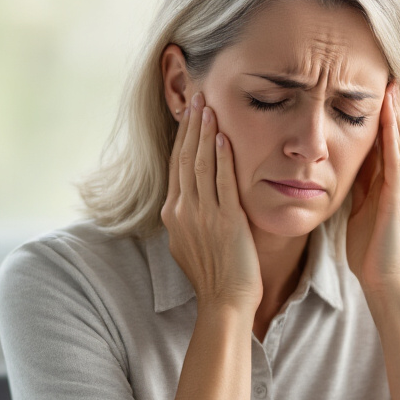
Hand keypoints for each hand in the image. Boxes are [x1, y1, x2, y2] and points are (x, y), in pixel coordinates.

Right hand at [160, 93, 261, 314]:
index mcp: (173, 215)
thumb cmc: (213, 276)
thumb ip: (187, 220)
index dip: (182, 138)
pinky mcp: (226, 221)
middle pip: (184, 159)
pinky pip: (222, 182)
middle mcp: (183, 212)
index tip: (188, 115)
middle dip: (191, 126)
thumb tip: (185, 204)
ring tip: (208, 107)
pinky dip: (222, 158)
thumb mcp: (189, 245)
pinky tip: (223, 137)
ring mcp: (203, 215)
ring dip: (205, 133)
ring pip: (200, 165)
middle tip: (197, 98)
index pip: (176, 166)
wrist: (225, 301)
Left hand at [347, 81, 399, 297]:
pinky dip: (392, 137)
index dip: (383, 119)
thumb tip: (348, 167)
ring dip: (394, 115)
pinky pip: (396, 161)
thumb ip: (360, 188)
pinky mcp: (399, 198)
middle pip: (397, 137)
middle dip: (392, 109)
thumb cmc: (371, 253)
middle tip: (388, 79)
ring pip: (399, 143)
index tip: (377, 94)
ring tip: (389, 88)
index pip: (387, 145)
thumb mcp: (361, 211)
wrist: (385, 281)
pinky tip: (387, 118)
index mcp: (392, 186)